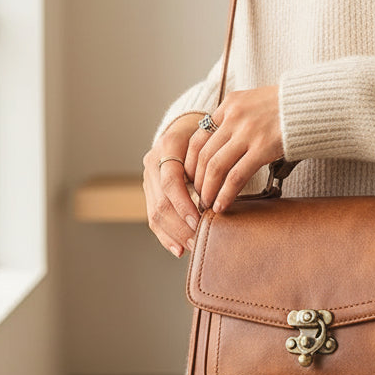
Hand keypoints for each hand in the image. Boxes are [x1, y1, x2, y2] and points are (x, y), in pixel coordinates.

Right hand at [142, 113, 205, 258]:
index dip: (183, 203)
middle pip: (161, 202)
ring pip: (155, 213)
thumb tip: (226, 193)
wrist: (186, 126)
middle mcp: (153, 161)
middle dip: (180, 225)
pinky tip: (178, 248)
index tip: (198, 219)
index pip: (171, 181)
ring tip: (192, 246)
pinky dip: (166, 235)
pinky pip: (153, 217)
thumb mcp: (212, 139)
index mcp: (168, 145)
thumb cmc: (207, 133)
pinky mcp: (149, 190)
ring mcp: (148, 177)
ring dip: (174, 234)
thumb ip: (214, 161)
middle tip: (199, 240)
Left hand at [184, 85, 283, 213]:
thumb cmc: (290, 106)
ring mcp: (248, 132)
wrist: (316, 102)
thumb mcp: (257, 102)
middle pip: (203, 154)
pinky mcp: (263, 147)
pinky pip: (236, 176)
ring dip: (208, 190)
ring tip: (207, 204)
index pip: (198, 136)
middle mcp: (234, 116)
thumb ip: (239, 118)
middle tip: (198, 196)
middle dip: (197, 180)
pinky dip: (225, 194)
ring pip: (215, 166)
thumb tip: (227, 143)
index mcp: (230, 104)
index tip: (191, 178)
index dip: (190, 162)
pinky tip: (222, 205)